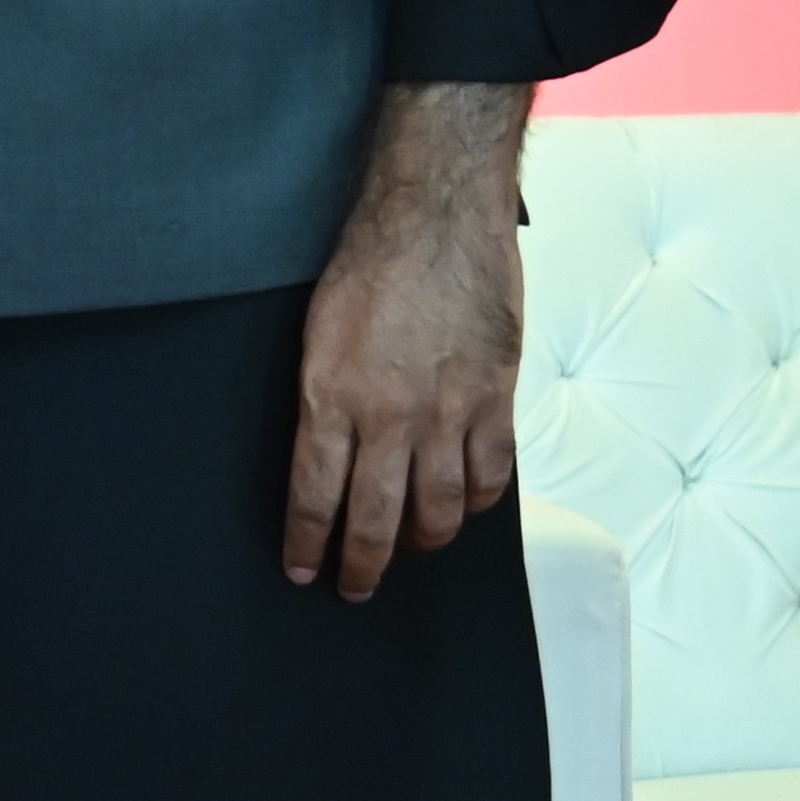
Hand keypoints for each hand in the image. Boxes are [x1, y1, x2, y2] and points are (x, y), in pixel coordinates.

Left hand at [286, 81, 530, 597]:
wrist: (436, 213)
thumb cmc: (370, 260)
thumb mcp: (320, 331)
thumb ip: (325, 397)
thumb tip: (326, 453)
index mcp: (330, 395)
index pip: (314, 496)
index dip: (308, 544)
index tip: (304, 571)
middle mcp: (388, 414)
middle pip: (374, 519)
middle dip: (361, 565)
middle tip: (355, 588)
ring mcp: (447, 411)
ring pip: (437, 510)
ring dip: (421, 541)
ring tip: (411, 550)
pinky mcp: (494, 399)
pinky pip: (489, 476)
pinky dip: (476, 502)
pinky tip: (464, 506)